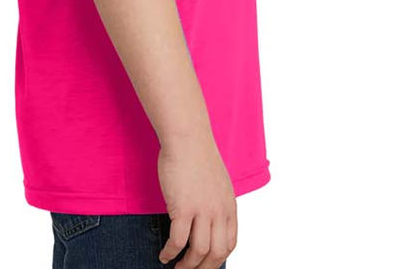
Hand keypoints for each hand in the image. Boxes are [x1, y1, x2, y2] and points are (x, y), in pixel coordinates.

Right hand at [157, 134, 236, 266]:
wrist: (187, 137)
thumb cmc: (197, 155)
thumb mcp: (218, 181)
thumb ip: (217, 202)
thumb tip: (210, 220)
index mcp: (229, 206)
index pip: (229, 244)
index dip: (217, 259)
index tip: (205, 264)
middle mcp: (219, 211)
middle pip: (217, 254)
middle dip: (202, 268)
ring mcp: (202, 210)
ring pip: (198, 252)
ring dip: (186, 265)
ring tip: (175, 267)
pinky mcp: (183, 208)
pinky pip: (177, 241)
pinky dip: (170, 252)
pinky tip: (164, 254)